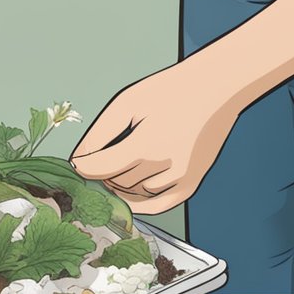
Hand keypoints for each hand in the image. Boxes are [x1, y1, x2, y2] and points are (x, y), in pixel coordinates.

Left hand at [70, 63, 242, 214]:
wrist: (216, 87)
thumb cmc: (170, 90)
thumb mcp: (126, 104)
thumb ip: (98, 136)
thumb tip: (77, 162)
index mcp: (146, 143)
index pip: (99, 169)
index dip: (82, 167)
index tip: (77, 164)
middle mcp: (165, 166)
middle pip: (116, 182)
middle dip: (104, 173)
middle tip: (102, 159)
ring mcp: (181, 179)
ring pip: (134, 195)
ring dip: (122, 184)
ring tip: (125, 162)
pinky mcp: (191, 184)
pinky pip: (157, 205)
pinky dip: (139, 202)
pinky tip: (129, 191)